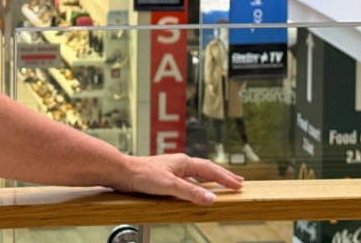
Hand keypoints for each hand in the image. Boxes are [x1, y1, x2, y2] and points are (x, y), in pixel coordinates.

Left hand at [109, 154, 242, 204]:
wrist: (122, 172)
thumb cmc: (143, 175)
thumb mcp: (170, 185)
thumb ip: (190, 192)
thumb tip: (212, 199)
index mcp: (184, 162)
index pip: (210, 170)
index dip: (225, 178)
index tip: (239, 185)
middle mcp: (179, 163)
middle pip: (206, 169)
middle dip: (222, 175)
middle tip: (237, 181)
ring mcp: (172, 169)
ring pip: (197, 173)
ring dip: (211, 179)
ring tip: (221, 184)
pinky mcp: (165, 176)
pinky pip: (188, 179)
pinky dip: (198, 184)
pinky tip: (196, 188)